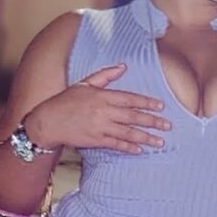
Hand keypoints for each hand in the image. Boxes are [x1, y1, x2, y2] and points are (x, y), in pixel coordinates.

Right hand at [27, 63, 171, 154]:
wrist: (48, 121)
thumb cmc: (66, 101)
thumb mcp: (84, 84)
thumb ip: (105, 76)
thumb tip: (123, 66)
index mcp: (102, 96)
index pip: (130, 99)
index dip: (146, 102)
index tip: (161, 107)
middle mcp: (103, 111)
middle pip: (133, 116)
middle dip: (152, 121)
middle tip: (168, 125)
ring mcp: (100, 127)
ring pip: (128, 132)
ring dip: (145, 137)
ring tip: (160, 142)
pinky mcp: (95, 140)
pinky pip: (116, 144)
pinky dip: (128, 147)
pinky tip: (140, 149)